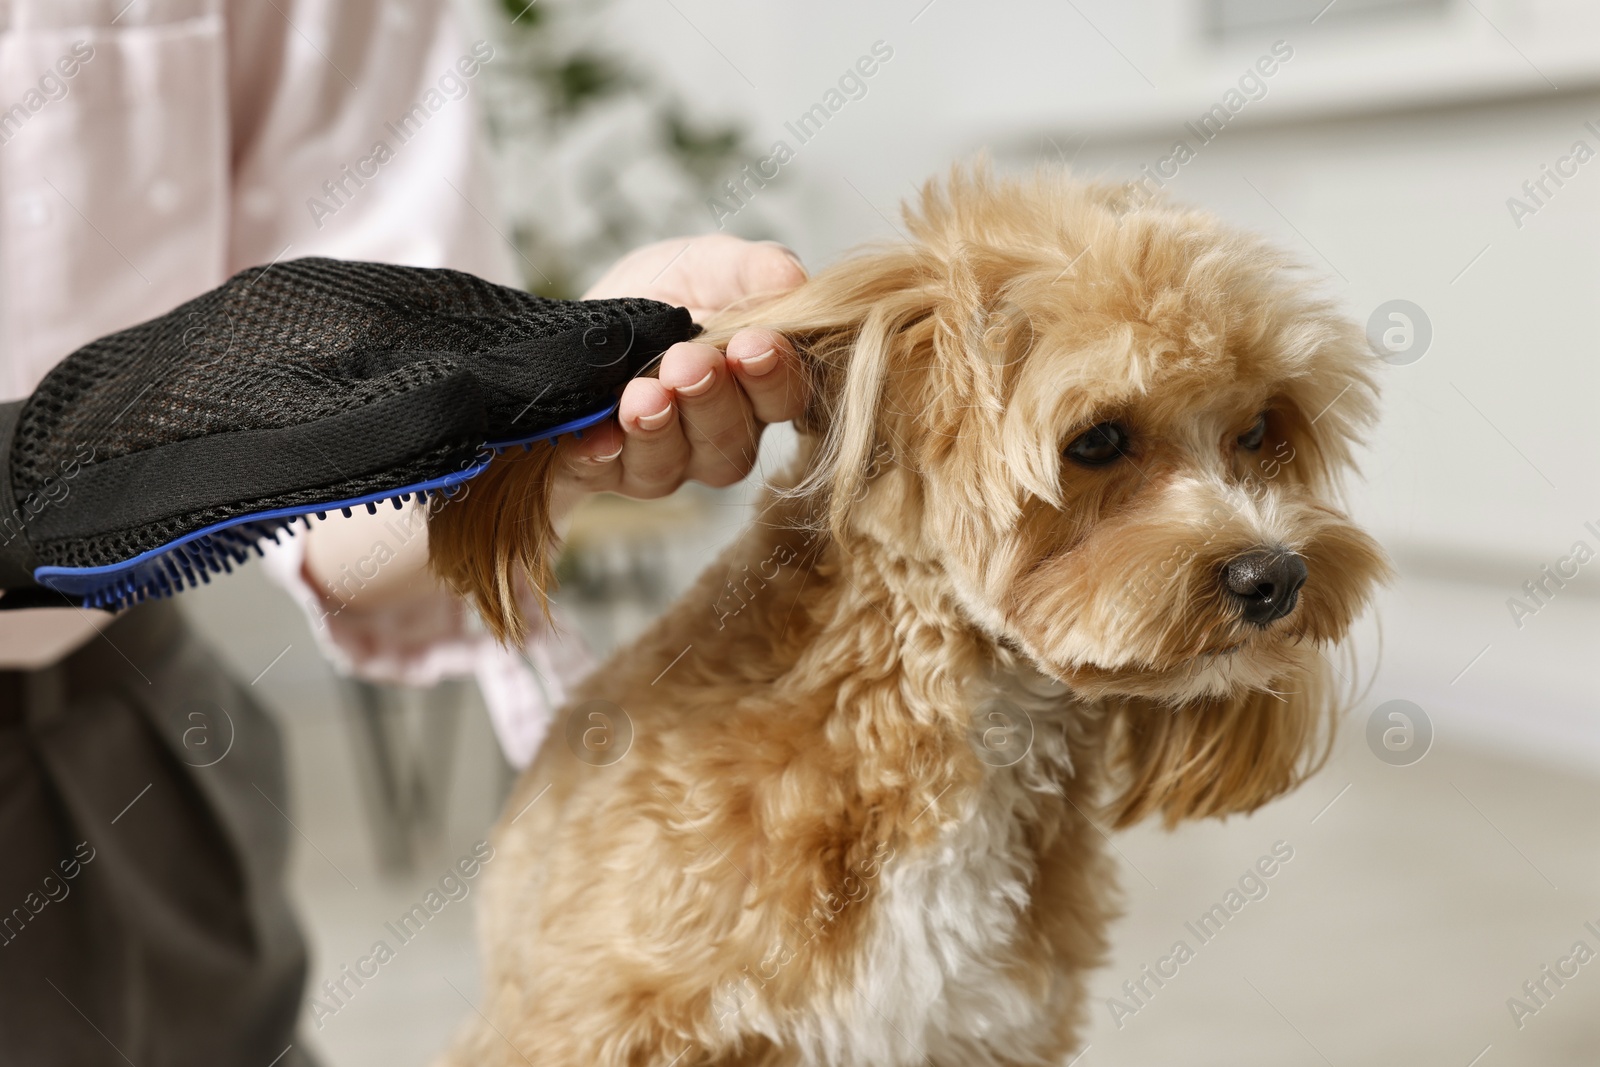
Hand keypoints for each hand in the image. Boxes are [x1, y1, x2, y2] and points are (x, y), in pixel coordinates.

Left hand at [551, 235, 807, 505]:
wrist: (586, 322)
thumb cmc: (662, 294)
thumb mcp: (707, 265)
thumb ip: (752, 269)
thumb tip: (793, 279)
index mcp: (757, 389)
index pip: (784, 398)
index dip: (772, 376)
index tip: (753, 344)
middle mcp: (719, 437)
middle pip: (731, 439)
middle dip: (708, 399)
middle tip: (686, 363)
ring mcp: (664, 461)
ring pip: (671, 463)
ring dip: (658, 428)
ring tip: (642, 395)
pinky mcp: (604, 470)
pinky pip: (604, 473)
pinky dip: (601, 454)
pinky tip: (596, 436)